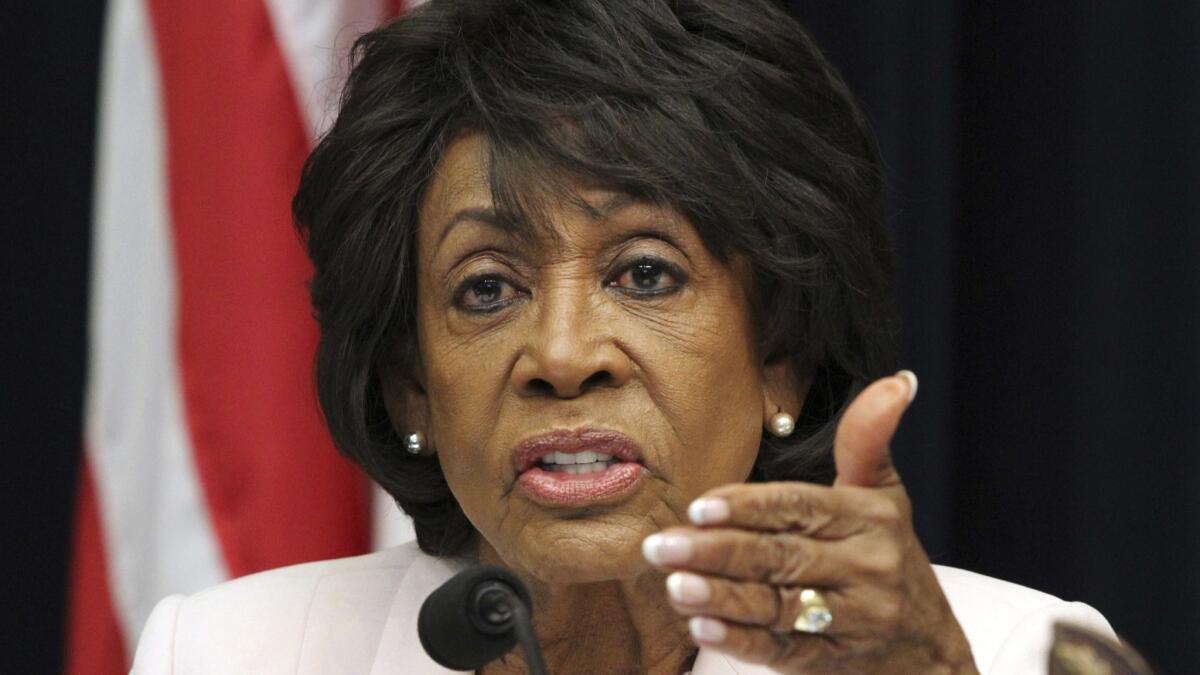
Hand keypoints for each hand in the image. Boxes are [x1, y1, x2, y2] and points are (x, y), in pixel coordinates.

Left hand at [643, 373, 978, 673]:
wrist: (928, 649)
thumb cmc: (890, 556)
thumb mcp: (885, 496)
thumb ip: (867, 441)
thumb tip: (897, 380)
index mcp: (869, 519)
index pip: (800, 507)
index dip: (748, 507)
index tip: (699, 506)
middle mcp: (866, 568)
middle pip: (781, 557)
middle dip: (716, 551)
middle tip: (661, 546)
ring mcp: (853, 620)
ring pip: (777, 606)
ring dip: (721, 597)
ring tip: (674, 585)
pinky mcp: (835, 662)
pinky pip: (783, 651)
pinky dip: (741, 640)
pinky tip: (702, 627)